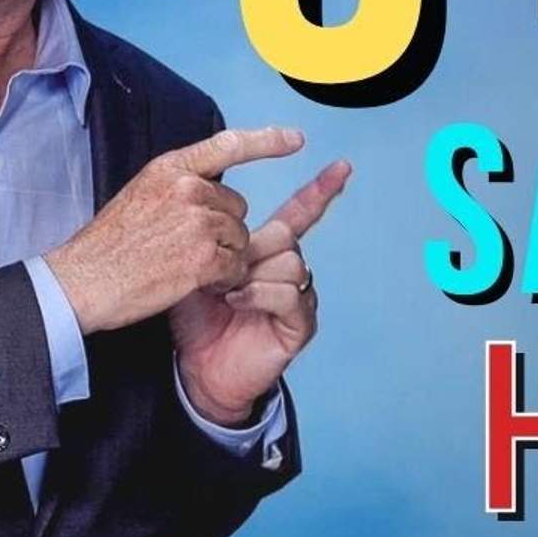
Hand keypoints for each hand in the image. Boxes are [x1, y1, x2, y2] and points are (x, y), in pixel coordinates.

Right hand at [45, 127, 303, 334]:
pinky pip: (236, 266)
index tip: (294, 139)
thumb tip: (211, 189)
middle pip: (237, 207)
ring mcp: (197, 221)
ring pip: (240, 238)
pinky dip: (223, 278)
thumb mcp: (140, 195)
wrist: (83, 281)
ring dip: (223, 257)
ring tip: (183, 266)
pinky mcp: (203, 256)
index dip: (267, 141)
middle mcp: (187, 188)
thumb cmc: (109, 246)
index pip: (228, 145)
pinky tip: (194, 282)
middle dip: (224, 230)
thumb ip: (178, 186)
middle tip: (185, 249)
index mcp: (170, 168)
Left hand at [171, 158, 350, 424]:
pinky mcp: (300, 324)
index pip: (299, 214)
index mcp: (268, 252)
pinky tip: (237, 302)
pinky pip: (290, 292)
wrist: (197, 369)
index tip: (341, 166)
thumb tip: (214, 207)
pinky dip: (259, 294)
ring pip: (290, 261)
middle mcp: (289, 271)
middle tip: (222, 271)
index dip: (319, 191)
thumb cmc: (196, 319)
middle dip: (252, 248)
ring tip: (226, 292)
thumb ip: (213, 240)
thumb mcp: (197, 268)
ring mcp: (299, 297)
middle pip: (287, 234)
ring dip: (253, 274)